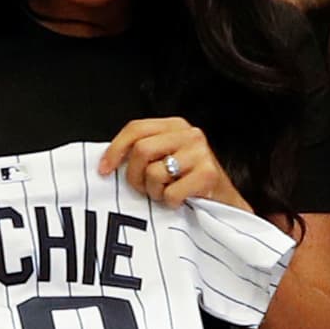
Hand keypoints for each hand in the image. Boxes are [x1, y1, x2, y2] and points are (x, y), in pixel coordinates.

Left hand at [98, 117, 249, 210]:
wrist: (225, 203)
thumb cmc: (189, 182)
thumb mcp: (166, 157)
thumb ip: (143, 152)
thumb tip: (108, 160)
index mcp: (175, 125)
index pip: (135, 128)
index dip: (115, 150)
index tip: (104, 169)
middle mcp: (189, 134)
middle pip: (141, 150)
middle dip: (134, 176)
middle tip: (142, 189)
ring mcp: (201, 152)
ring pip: (154, 172)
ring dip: (154, 191)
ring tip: (165, 193)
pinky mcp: (208, 173)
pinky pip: (170, 193)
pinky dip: (170, 203)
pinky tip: (180, 201)